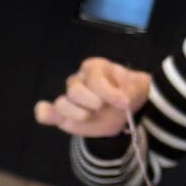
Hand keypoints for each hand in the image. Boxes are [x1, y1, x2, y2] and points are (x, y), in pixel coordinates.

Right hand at [34, 57, 151, 137]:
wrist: (123, 113)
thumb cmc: (128, 94)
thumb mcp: (139, 87)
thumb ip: (133, 88)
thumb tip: (123, 96)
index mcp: (95, 68)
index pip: (95, 79)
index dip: (109, 92)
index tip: (124, 102)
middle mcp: (79, 80)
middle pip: (74, 90)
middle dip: (90, 102)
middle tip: (102, 108)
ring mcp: (69, 98)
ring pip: (61, 103)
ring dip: (75, 113)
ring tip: (89, 117)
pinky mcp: (63, 115)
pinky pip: (46, 112)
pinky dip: (46, 114)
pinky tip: (49, 116)